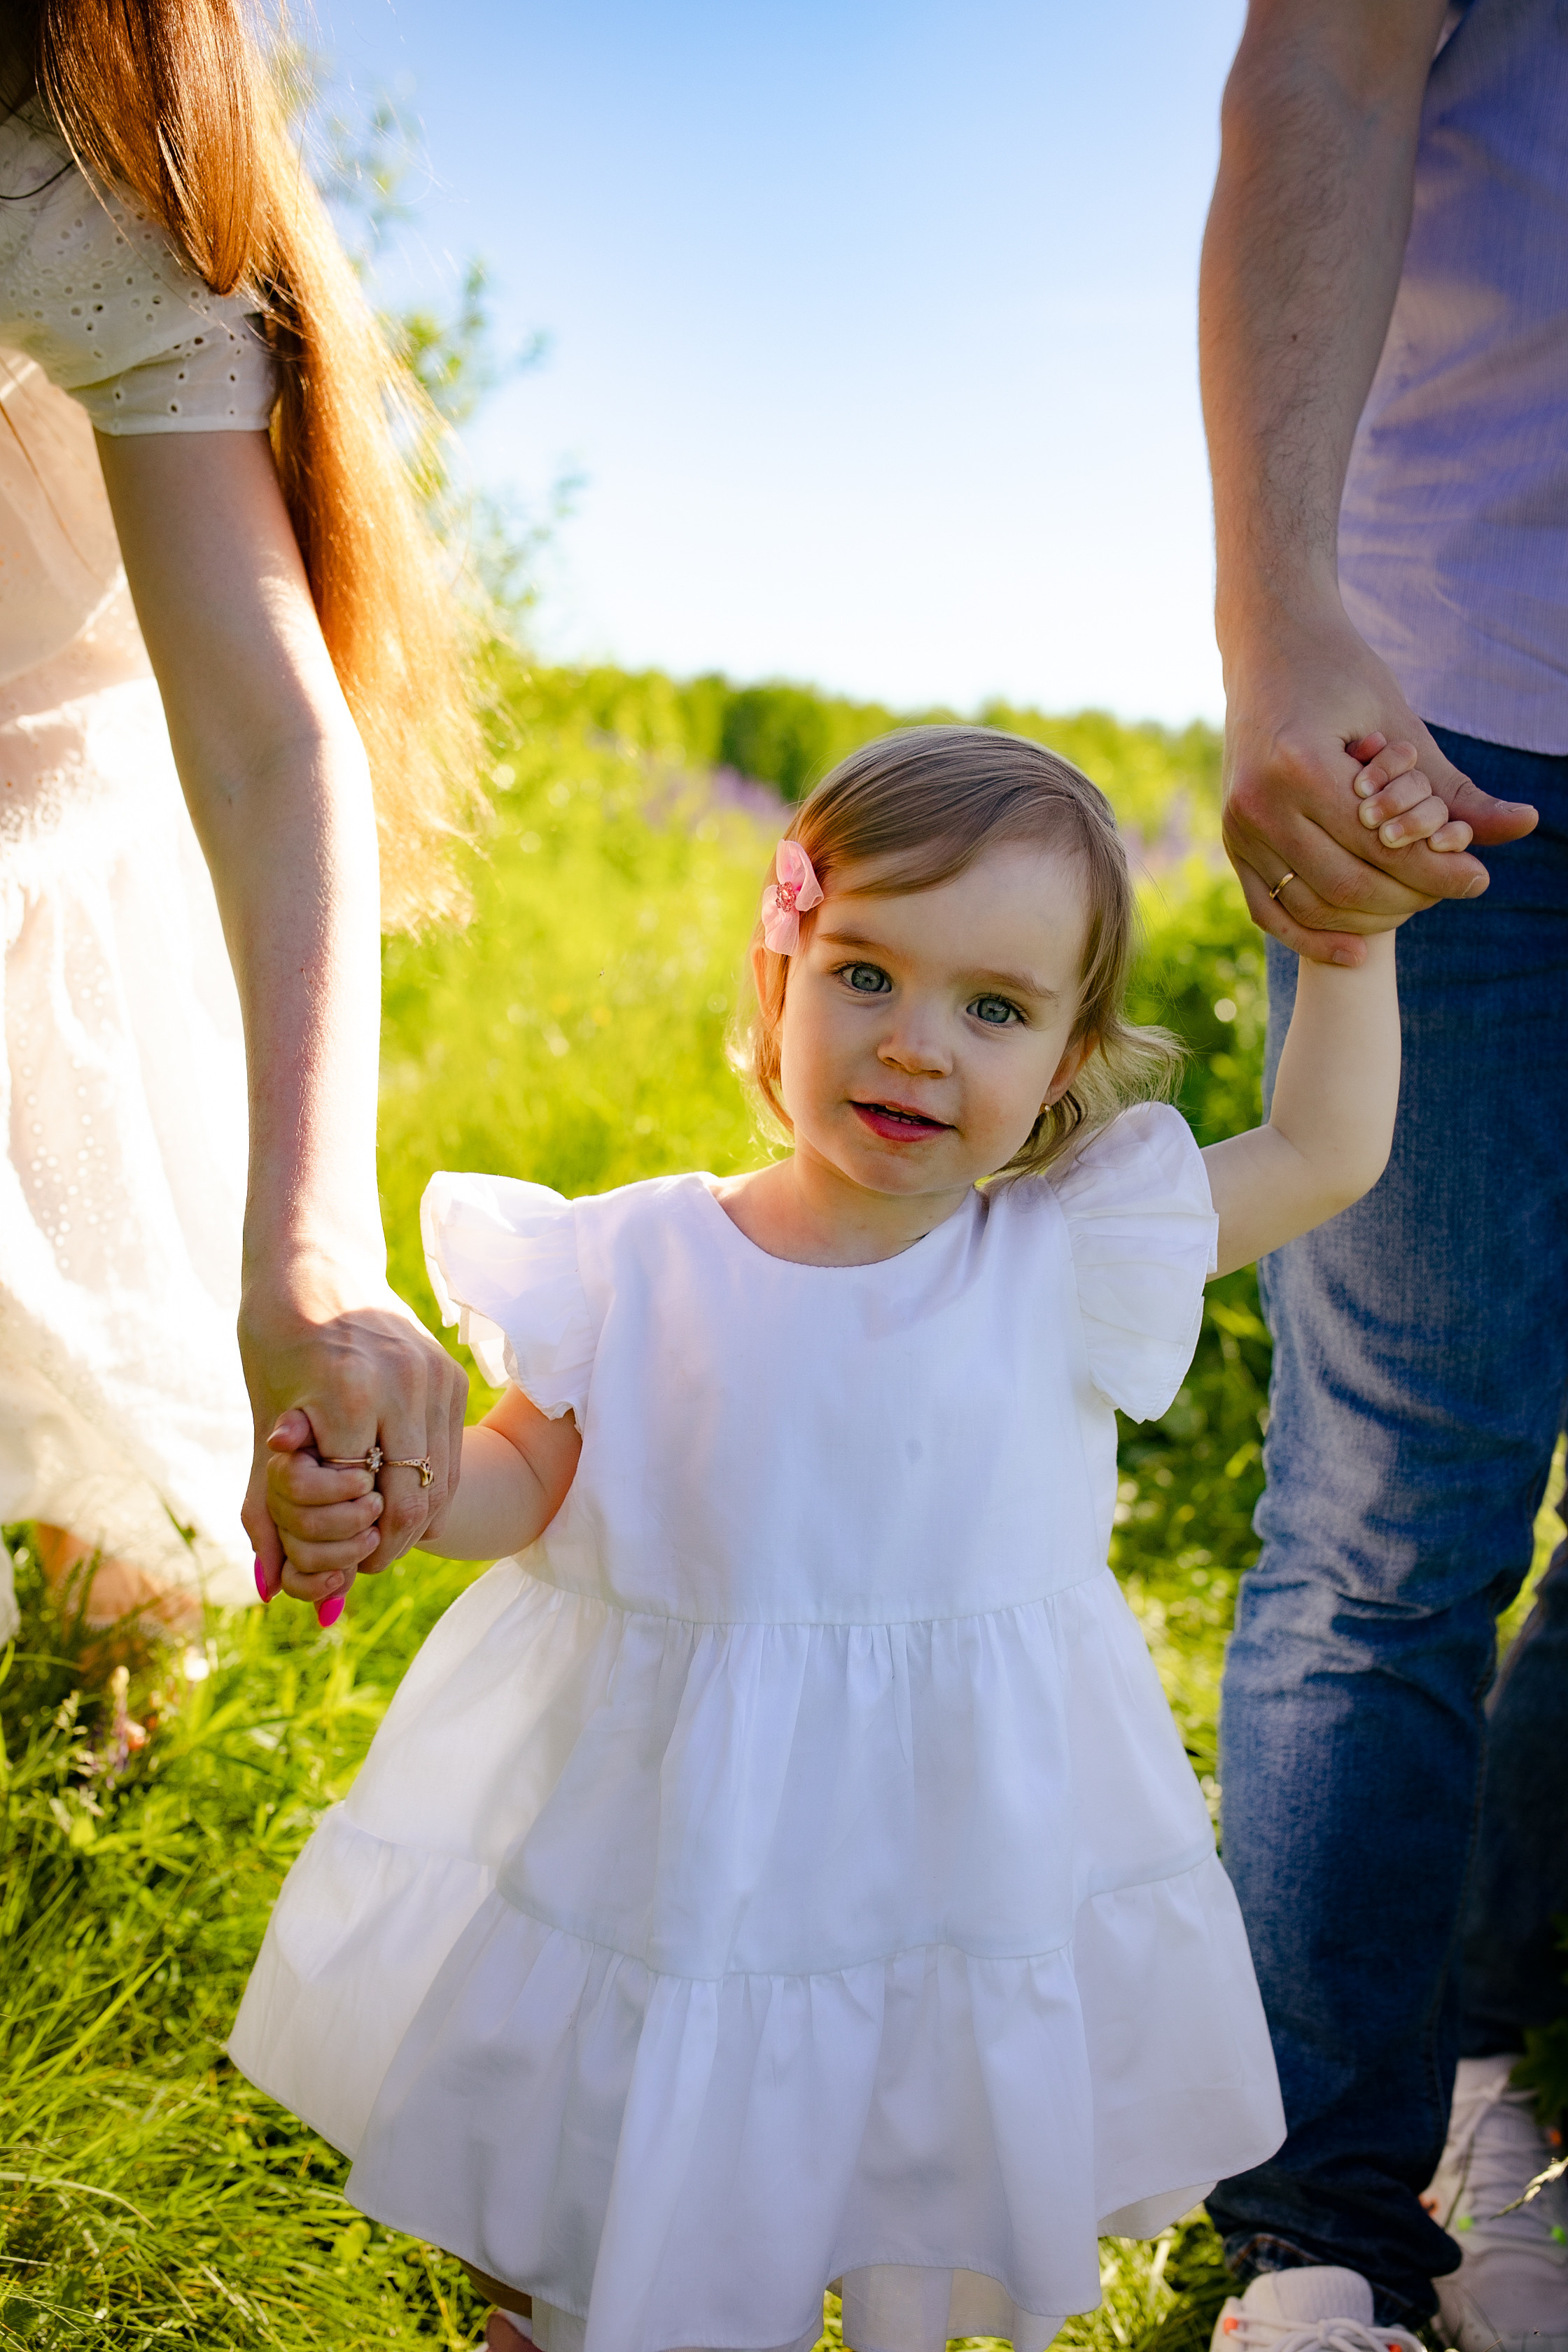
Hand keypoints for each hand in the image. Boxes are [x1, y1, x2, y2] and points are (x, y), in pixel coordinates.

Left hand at [240, 1257, 467, 1602]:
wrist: (315, 1264)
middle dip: (387, 1543)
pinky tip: (400, 1493)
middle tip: (362, 1561)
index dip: (344, 1538)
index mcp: (348, 1394)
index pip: (360, 1502)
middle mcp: (403, 1383)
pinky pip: (452, 1455)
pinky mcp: (453, 1376)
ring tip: (380, 1533)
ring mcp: (436, 1378)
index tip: (332, 1557)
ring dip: (414, 1522)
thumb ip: (268, 1509)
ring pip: (441, 1485)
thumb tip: (272, 1589)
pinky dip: (430, 1487)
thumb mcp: (264, 1424)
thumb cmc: (276, 1343)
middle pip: (412, 1501)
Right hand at [1222, 605, 1537, 962]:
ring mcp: (1237, 826)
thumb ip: (1456, 789)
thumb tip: (1526, 825)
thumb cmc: (1342, 677)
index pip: (1383, 846)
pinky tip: (1358, 951)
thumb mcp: (1404, 726)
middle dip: (1411, 897)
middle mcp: (1259, 803)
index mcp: (1300, 766)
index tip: (1480, 877)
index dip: (1438, 871)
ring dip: (1369, 919)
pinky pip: (1269, 909)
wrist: (1269, 649)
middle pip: (1348, 884)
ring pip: (1312, 905)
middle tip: (1452, 889)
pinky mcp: (1230, 842)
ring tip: (1414, 905)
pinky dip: (1311, 938)